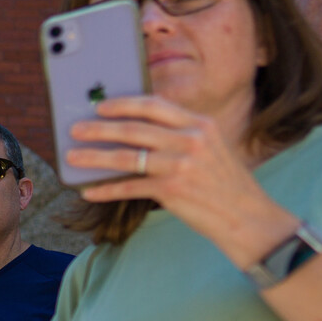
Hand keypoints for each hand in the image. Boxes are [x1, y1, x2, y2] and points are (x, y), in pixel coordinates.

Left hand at [67, 95, 298, 266]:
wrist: (248, 216)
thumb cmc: (224, 183)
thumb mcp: (211, 148)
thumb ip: (181, 135)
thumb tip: (136, 130)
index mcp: (201, 124)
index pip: (154, 105)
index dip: (123, 104)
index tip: (100, 106)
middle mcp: (191, 140)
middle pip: (133, 129)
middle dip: (99, 129)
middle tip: (75, 129)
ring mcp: (181, 165)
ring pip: (125, 157)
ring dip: (94, 157)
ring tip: (73, 157)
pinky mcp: (171, 190)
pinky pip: (129, 187)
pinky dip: (105, 189)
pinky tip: (89, 191)